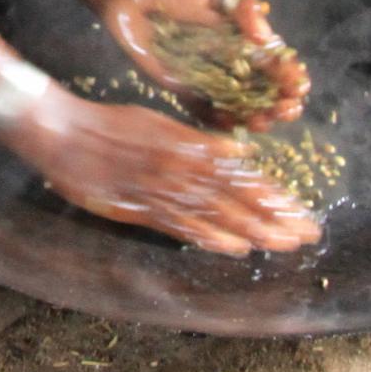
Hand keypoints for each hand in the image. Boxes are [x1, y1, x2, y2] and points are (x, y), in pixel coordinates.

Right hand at [0, 79, 321, 254]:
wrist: (62, 131)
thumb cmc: (108, 124)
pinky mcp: (140, 206)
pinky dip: (211, 236)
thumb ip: (197, 142)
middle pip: (239, 197)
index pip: (243, 176)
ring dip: (254, 230)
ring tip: (284, 244)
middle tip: (308, 234)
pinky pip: (182, 224)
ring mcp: (162, 189)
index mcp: (189, 146)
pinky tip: (236, 248)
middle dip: (276, 218)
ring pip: (218, 213)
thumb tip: (239, 155)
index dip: (275, 196)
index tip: (302, 212)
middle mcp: (183, 168)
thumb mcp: (158, 123)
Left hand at [86, 0, 311, 130]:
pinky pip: (203, 109)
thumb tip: (264, 34)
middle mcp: (228, 58)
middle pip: (262, 87)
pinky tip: (234, 128)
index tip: (298, 86)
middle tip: (287, 109)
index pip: (273, 59)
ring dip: (255, 115)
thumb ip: (241, 6)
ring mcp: (206, 75)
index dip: (288, 74)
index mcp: (242, 34)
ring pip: (238, 103)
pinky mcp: (181, 86)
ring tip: (265, 122)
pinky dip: (219, 121)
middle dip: (279, 101)